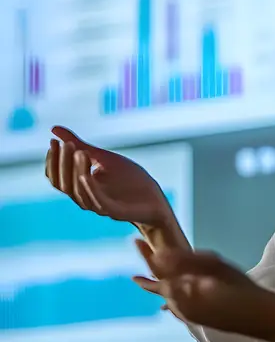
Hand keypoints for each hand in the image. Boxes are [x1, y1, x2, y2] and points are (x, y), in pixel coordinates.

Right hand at [45, 126, 172, 227]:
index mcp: (80, 187)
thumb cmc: (128, 180)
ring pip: (79, 192)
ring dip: (76, 172)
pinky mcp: (116, 211)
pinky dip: (90, 188)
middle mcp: (86, 198)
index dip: (52, 160)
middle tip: (66, 143)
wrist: (154, 199)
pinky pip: (98, 202)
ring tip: (80, 151)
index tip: (54, 141)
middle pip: (64, 185)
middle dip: (62, 163)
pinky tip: (87, 173)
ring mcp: (100, 206)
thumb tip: (53, 129)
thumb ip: (80, 146)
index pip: (56, 178)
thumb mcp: (103, 158)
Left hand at [133, 240, 269, 332]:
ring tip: (144, 278)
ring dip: (156, 284)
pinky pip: (176, 308)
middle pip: (158, 284)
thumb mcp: (215, 267)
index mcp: (183, 290)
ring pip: (166, 297)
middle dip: (148, 269)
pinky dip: (169, 301)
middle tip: (140, 251)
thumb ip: (187, 261)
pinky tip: (165, 306)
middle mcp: (180, 305)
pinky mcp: (197, 320)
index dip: (147, 254)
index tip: (135, 240)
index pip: (158, 269)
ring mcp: (188, 315)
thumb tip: (160, 256)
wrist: (257, 317)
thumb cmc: (239, 287)